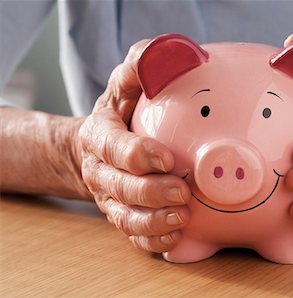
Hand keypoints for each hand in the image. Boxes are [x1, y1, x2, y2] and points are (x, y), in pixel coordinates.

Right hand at [78, 40, 190, 252]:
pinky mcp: (121, 215)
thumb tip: (161, 53)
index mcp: (99, 137)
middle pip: (121, 187)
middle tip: (183, 192)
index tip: (168, 158)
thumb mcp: (124, 86)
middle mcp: (100, 171)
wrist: (99, 148)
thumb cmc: (119, 114)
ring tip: (182, 217)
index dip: (138, 155)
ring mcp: (109, 198)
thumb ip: (138, 69)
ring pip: (126, 217)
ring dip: (154, 221)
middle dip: (152, 192)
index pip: (114, 148)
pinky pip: (132, 234)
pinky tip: (175, 235)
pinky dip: (153, 239)